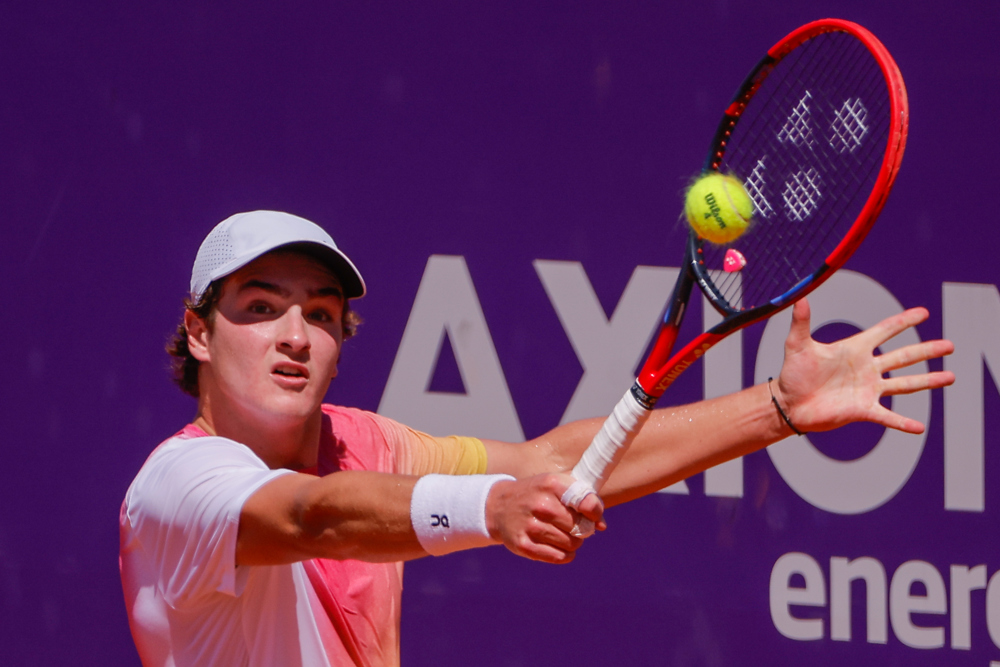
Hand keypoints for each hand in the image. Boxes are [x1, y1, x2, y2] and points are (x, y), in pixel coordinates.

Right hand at [485, 473, 604, 563]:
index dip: (595, 512)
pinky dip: (564, 555)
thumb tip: (602, 526)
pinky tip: (559, 546)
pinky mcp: (523, 545)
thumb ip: (583, 499)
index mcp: (551, 484)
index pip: (587, 502)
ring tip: (563, 534)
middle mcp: (540, 504)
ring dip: (573, 542)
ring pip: (571, 544)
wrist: (499, 506)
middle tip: (574, 526)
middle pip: (581, 527)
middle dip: (583, 529)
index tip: (592, 516)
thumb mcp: (557, 485)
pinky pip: (558, 557)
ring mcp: (530, 526)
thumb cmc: (537, 495)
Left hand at [773, 298, 954, 434]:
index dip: (904, 322)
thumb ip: (801, 323)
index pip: (885, 331)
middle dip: (927, 350)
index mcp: (854, 349)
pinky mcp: (862, 410)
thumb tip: (799, 297)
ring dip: (928, 381)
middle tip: (950, 345)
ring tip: (950, 376)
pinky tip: (919, 427)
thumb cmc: (793, 374)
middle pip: (904, 357)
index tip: (924, 313)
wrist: (788, 403)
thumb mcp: (797, 345)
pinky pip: (887, 417)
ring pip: (905, 384)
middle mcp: (866, 368)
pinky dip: (903, 422)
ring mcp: (867, 390)